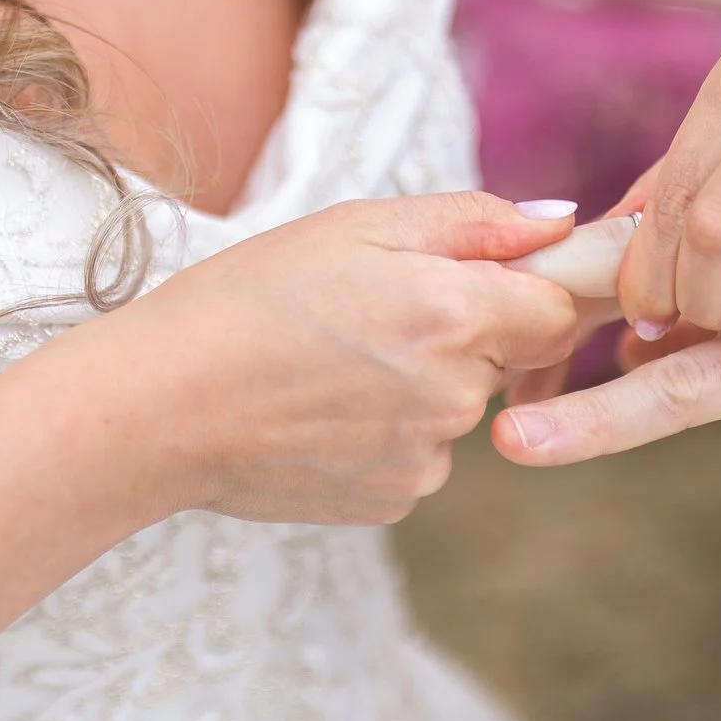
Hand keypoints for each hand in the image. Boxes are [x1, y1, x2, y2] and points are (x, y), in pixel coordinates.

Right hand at [114, 192, 579, 524]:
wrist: (159, 406)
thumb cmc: (248, 298)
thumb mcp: (355, 227)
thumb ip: (471, 221)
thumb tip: (560, 222)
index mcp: (455, 313)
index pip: (557, 311)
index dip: (521, 291)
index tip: (468, 282)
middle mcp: (456, 394)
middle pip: (504, 359)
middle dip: (462, 333)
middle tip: (368, 315)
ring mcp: (427, 457)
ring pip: (457, 409)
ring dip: (419, 385)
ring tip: (328, 364)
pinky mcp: (394, 500)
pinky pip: (418, 455)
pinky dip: (384, 434)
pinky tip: (318, 412)